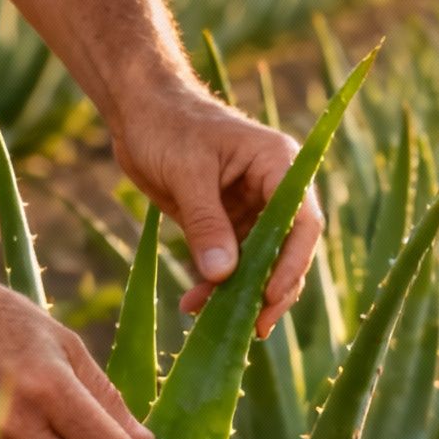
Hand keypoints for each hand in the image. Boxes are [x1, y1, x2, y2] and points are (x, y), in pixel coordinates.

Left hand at [111, 85, 317, 337]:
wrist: (137, 110)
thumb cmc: (166, 124)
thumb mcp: (186, 174)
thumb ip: (206, 224)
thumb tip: (223, 276)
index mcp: (280, 165)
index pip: (302, 222)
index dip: (292, 262)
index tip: (270, 296)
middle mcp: (274, 189)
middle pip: (288, 249)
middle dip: (271, 289)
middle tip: (254, 327)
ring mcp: (252, 208)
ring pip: (260, 262)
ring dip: (239, 293)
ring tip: (216, 323)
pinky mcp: (227, 221)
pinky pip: (230, 261)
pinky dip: (214, 284)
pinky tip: (192, 304)